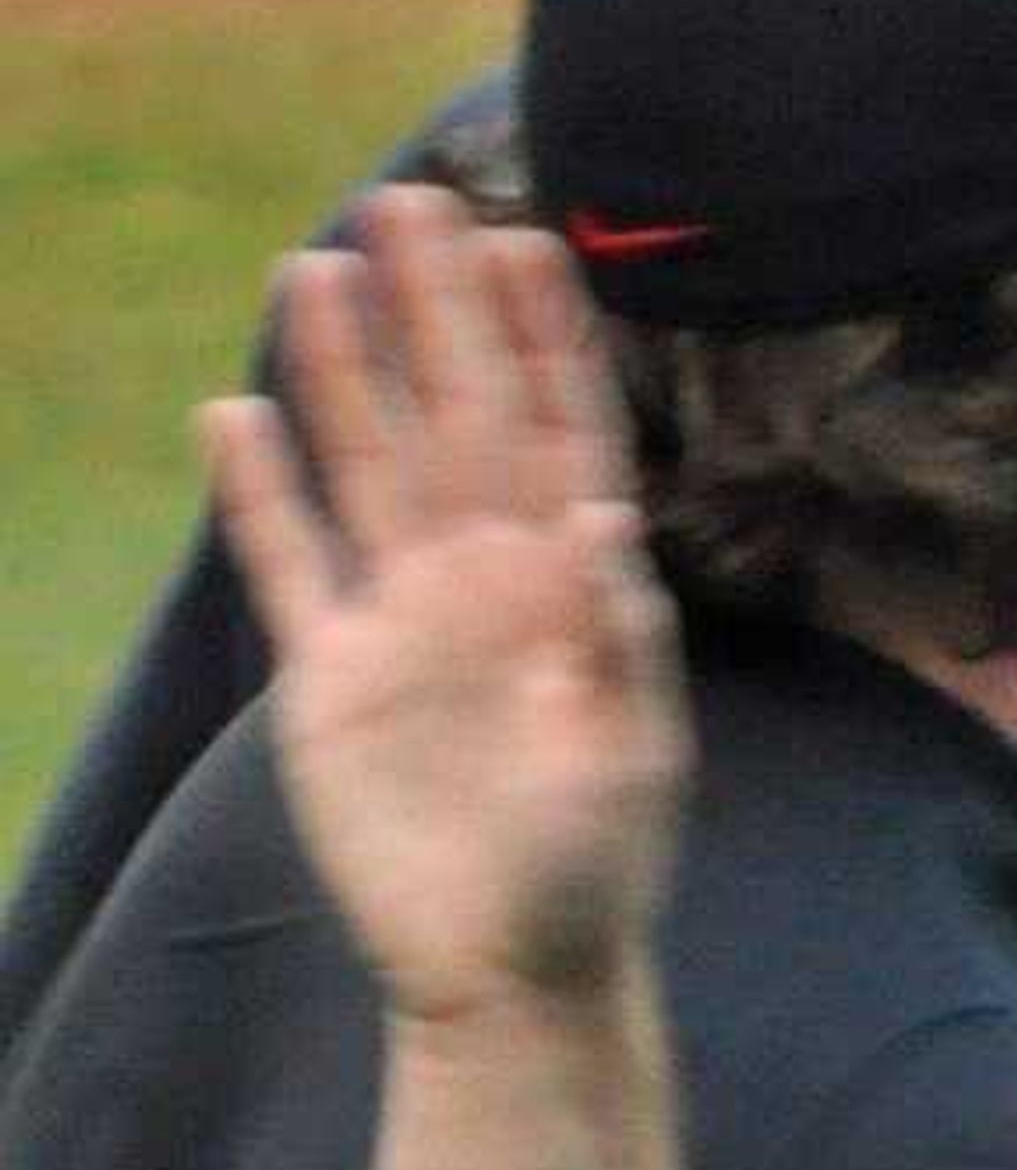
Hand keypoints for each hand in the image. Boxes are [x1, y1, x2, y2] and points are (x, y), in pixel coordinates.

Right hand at [201, 186, 687, 1019]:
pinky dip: (260, 491)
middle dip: (437, 313)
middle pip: (457, 416)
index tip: (529, 241)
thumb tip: (605, 518)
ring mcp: (405, 619)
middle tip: (409, 201)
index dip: (546, 340)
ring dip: (342, 369)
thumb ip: (618, 642)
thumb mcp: (631, 759)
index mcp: (573, 588)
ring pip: (368, 462)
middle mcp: (487, 580)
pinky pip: (290, 561)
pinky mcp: (332, 677)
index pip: (563, 433)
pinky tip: (233, 412)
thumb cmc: (597, 870)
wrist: (511, 968)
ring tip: (314, 265)